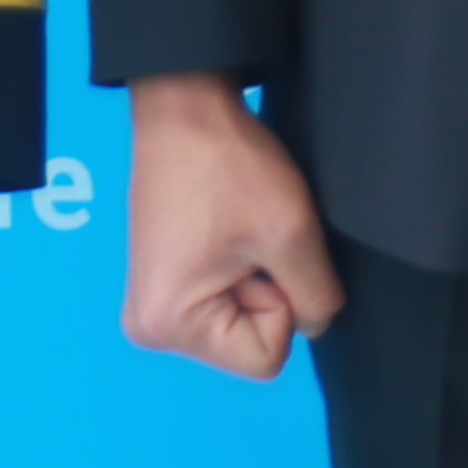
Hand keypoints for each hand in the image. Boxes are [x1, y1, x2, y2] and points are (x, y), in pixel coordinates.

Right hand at [122, 72, 345, 379]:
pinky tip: (227, 230)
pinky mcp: (165, 282)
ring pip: (242, 320)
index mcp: (169, 325)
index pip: (266, 358)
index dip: (283, 303)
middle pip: (250, 343)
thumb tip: (317, 325)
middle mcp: (150, 327)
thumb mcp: (292, 234)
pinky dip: (240, 268)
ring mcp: (153, 305)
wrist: (187, 109)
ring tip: (236, 231)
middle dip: (267, 289)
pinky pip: (225, 298)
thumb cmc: (229, 166)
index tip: (259, 252)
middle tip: (247, 236)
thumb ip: (317, 296)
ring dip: (255, 276)